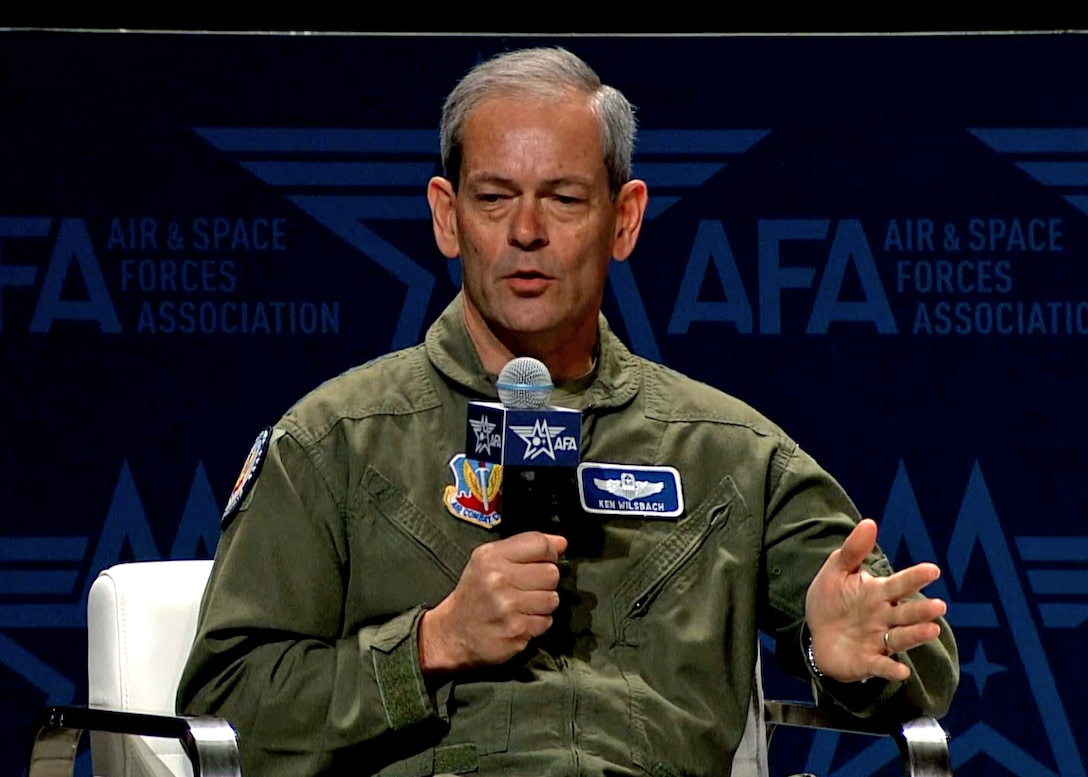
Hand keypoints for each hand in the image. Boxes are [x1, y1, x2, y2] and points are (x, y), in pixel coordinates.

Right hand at [418, 532, 566, 674]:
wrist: (451, 633)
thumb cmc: (474, 593)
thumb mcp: (489, 560)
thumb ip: (524, 547)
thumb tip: (561, 542)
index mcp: (492, 557)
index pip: (539, 544)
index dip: (550, 552)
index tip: (545, 560)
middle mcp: (499, 579)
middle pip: (551, 573)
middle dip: (545, 581)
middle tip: (528, 588)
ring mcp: (509, 606)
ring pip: (553, 599)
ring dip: (543, 604)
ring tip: (524, 606)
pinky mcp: (517, 630)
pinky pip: (547, 621)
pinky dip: (538, 623)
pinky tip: (521, 620)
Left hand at [804, 518, 946, 682]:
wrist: (815, 633)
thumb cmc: (832, 600)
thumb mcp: (837, 571)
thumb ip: (853, 550)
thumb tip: (869, 522)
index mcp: (878, 593)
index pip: (900, 583)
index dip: (915, 577)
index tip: (933, 570)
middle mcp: (884, 617)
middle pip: (907, 613)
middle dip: (922, 610)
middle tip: (939, 606)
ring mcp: (878, 640)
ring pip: (901, 637)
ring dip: (916, 635)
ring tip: (931, 629)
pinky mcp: (868, 661)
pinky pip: (881, 665)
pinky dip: (891, 668)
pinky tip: (901, 671)